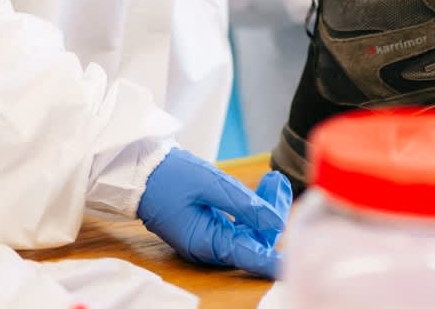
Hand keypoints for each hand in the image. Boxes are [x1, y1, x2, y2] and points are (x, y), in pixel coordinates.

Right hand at [136, 148, 291, 278]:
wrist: (140, 170)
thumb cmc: (170, 176)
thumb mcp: (211, 184)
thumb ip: (245, 204)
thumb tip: (276, 222)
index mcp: (206, 242)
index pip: (248, 256)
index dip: (273, 260)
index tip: (293, 263)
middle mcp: (209, 246)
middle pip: (254, 240)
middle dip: (272, 214)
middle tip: (279, 183)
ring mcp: (209, 237)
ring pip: (249, 230)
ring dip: (265, 208)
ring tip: (274, 181)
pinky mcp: (210, 227)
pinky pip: (239, 223)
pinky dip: (252, 208)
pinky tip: (263, 188)